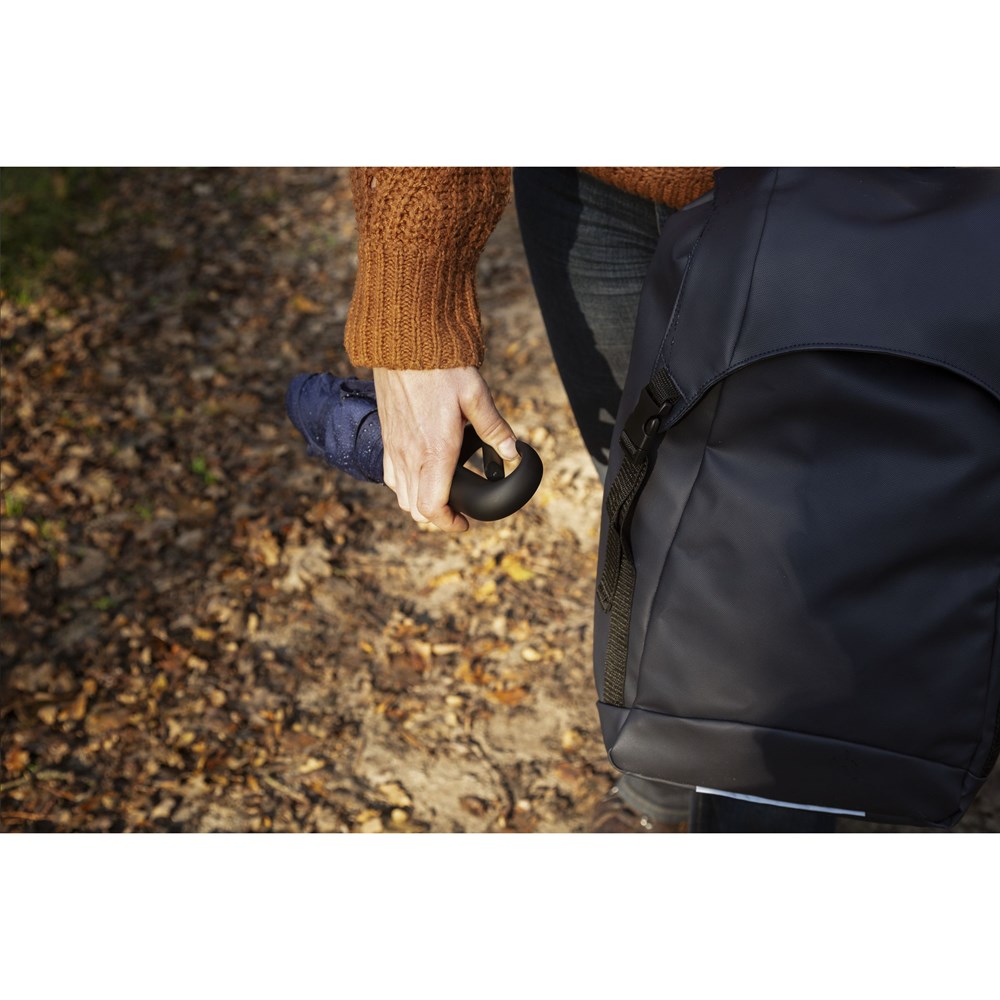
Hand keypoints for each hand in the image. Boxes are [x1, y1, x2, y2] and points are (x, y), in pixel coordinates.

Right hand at [374, 367, 517, 531]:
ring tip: (442, 494)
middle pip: (415, 509)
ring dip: (420, 503)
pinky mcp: (387, 437)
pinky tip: (422, 472)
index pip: (432, 507)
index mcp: (436, 451)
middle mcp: (411, 455)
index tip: (465, 523)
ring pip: (400, 496)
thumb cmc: (441, 367)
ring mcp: (395, 448)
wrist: (404, 342)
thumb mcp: (477, 395)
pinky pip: (391, 476)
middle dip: (437, 517)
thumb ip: (495, 428)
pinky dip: (405, 486)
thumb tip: (513, 452)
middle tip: (458, 510)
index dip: (449, 524)